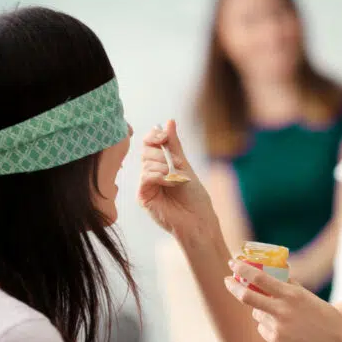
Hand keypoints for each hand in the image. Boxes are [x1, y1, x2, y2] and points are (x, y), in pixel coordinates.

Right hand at [138, 120, 216, 237]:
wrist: (198, 220)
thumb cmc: (194, 197)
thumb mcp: (185, 165)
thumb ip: (174, 145)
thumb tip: (169, 121)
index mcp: (160, 165)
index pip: (149, 143)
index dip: (154, 136)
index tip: (164, 135)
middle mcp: (150, 174)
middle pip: (146, 151)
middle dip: (162, 153)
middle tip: (177, 164)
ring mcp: (146, 186)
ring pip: (146, 163)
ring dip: (164, 166)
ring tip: (177, 177)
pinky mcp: (143, 196)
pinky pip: (146, 177)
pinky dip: (159, 176)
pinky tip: (171, 182)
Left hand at [225, 259, 341, 341]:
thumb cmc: (326, 317)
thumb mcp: (308, 296)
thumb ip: (289, 286)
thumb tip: (274, 274)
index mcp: (291, 295)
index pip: (259, 278)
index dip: (242, 269)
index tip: (232, 263)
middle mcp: (282, 310)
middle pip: (247, 297)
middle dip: (233, 287)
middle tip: (227, 280)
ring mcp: (278, 327)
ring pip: (257, 313)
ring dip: (261, 309)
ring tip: (282, 314)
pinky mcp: (276, 341)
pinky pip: (263, 328)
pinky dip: (268, 324)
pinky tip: (286, 327)